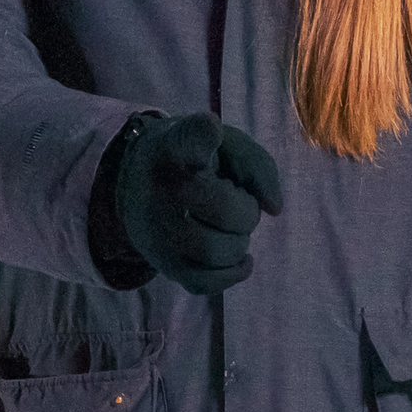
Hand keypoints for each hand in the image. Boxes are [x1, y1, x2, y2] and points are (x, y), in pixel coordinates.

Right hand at [112, 112, 282, 293]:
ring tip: (230, 227)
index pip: (189, 140)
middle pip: (226, 211)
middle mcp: (161, 188)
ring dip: (240, 242)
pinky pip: (205, 283)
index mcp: (177, 147)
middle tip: (234, 201)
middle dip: (246, 211)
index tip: (210, 127)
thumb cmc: (197, 160)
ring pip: (218, 251)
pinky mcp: (163, 264)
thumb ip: (257, 164)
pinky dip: (231, 274)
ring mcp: (158, 231)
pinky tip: (240, 259)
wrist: (138, 184)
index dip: (203, 134)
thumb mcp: (225, 143)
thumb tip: (274, 208)